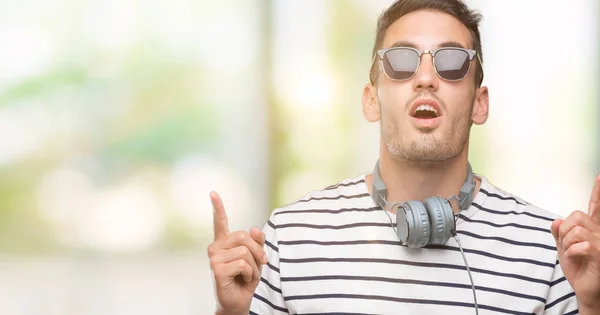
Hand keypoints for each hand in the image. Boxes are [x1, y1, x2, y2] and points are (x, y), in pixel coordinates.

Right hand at [207, 191, 267, 314]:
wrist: (238, 302)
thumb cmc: (246, 279)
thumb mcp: (256, 258)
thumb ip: (257, 242)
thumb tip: (254, 228)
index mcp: (224, 243)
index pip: (220, 222)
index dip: (217, 207)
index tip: (213, 193)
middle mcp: (215, 247)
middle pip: (243, 236)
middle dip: (258, 250)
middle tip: (261, 263)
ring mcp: (214, 258)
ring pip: (245, 251)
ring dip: (254, 265)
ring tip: (247, 274)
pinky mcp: (217, 269)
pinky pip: (243, 264)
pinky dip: (250, 273)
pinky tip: (242, 279)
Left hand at [551, 175, 599, 311]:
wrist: (587, 291)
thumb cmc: (579, 270)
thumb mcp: (564, 249)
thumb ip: (559, 234)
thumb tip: (556, 220)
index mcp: (592, 230)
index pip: (594, 207)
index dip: (598, 192)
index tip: (599, 177)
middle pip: (576, 216)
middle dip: (564, 231)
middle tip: (566, 246)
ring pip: (576, 229)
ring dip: (566, 243)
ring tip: (571, 254)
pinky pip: (581, 244)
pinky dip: (572, 251)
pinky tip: (576, 258)